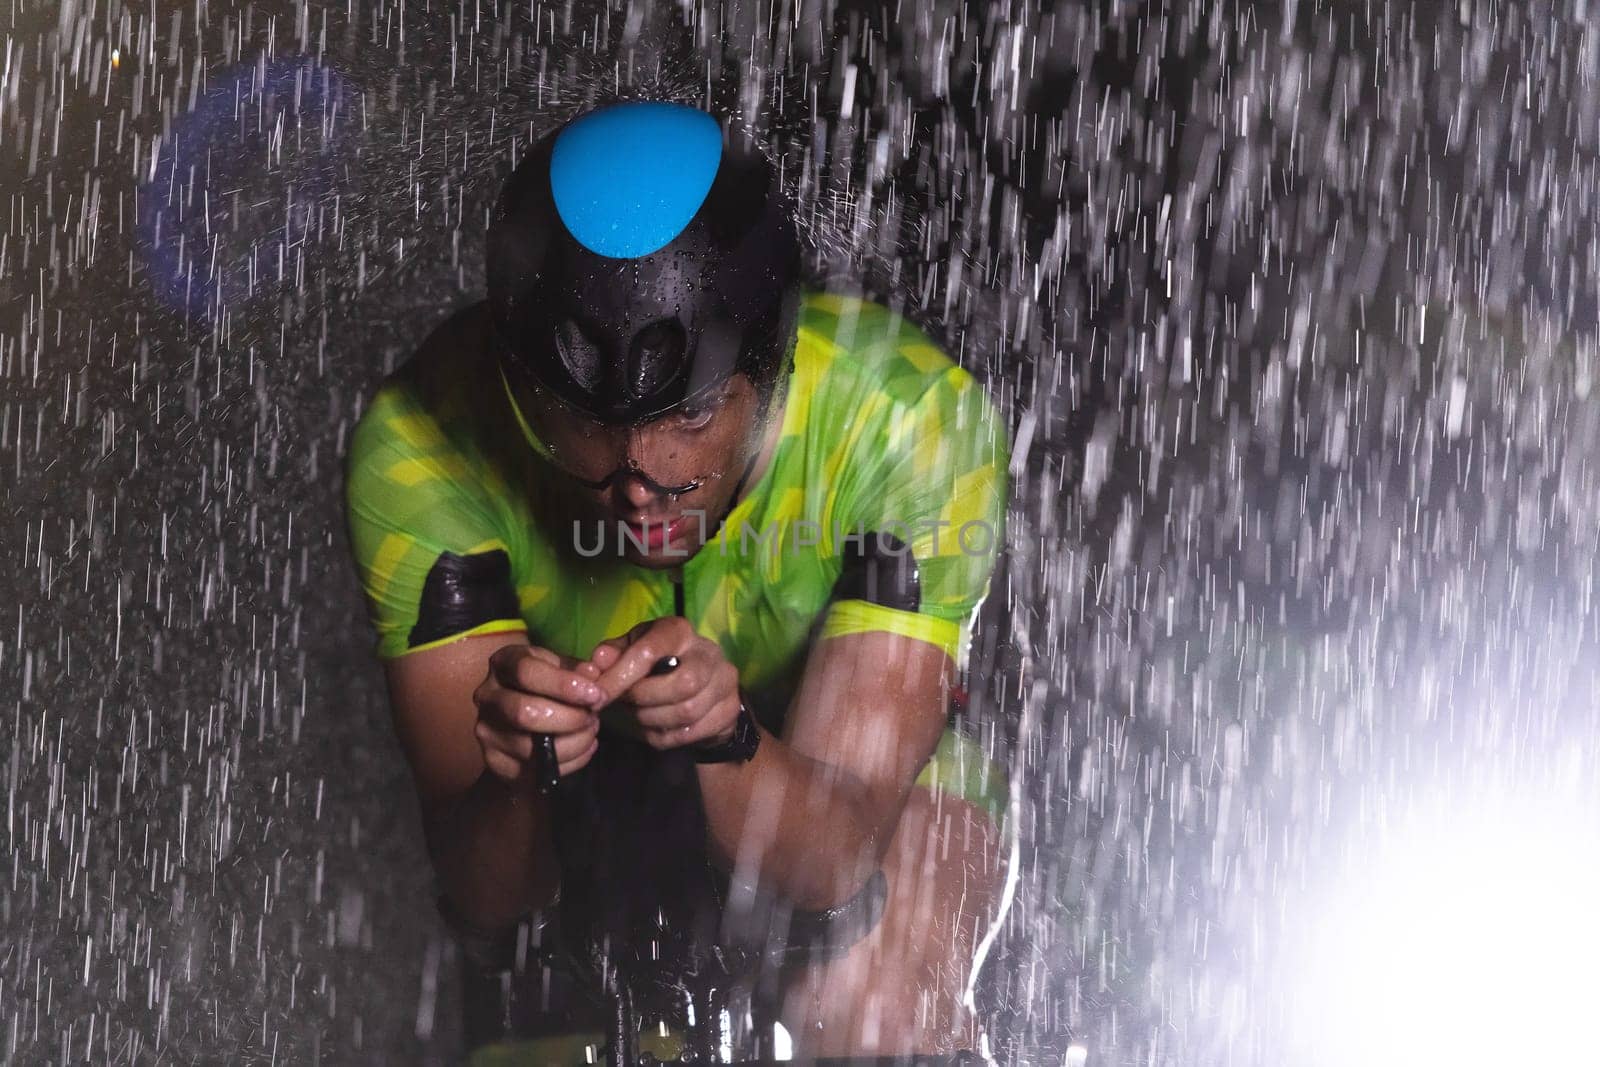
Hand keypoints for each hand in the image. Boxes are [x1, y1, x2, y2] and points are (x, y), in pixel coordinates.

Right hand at [472, 645, 603, 782]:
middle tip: (594, 717)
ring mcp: (487, 731)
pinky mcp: (496, 762)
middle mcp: (487, 696)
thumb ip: (582, 668)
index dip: (564, 685)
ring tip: (590, 731)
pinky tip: (583, 748)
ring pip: (530, 747)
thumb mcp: (565, 668)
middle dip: (570, 718)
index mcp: (504, 662)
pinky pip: (536, 769)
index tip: (596, 695)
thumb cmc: (548, 686)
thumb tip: (593, 670)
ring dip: (574, 742)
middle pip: (525, 712)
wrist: (523, 722)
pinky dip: (570, 761)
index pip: (527, 672)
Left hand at [589, 617, 741, 751]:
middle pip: (682, 684)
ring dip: (654, 720)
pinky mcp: (730, 710)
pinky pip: (692, 732)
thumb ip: (612, 655)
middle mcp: (708, 652)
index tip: (599, 696)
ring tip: (640, 715)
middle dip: (646, 701)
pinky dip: (666, 736)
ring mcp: (725, 682)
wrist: (701, 687)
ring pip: (687, 712)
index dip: (620, 677)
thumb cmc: (658, 664)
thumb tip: (596, 664)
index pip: (649, 652)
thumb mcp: (632, 650)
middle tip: (628, 705)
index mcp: (678, 631)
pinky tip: (657, 728)